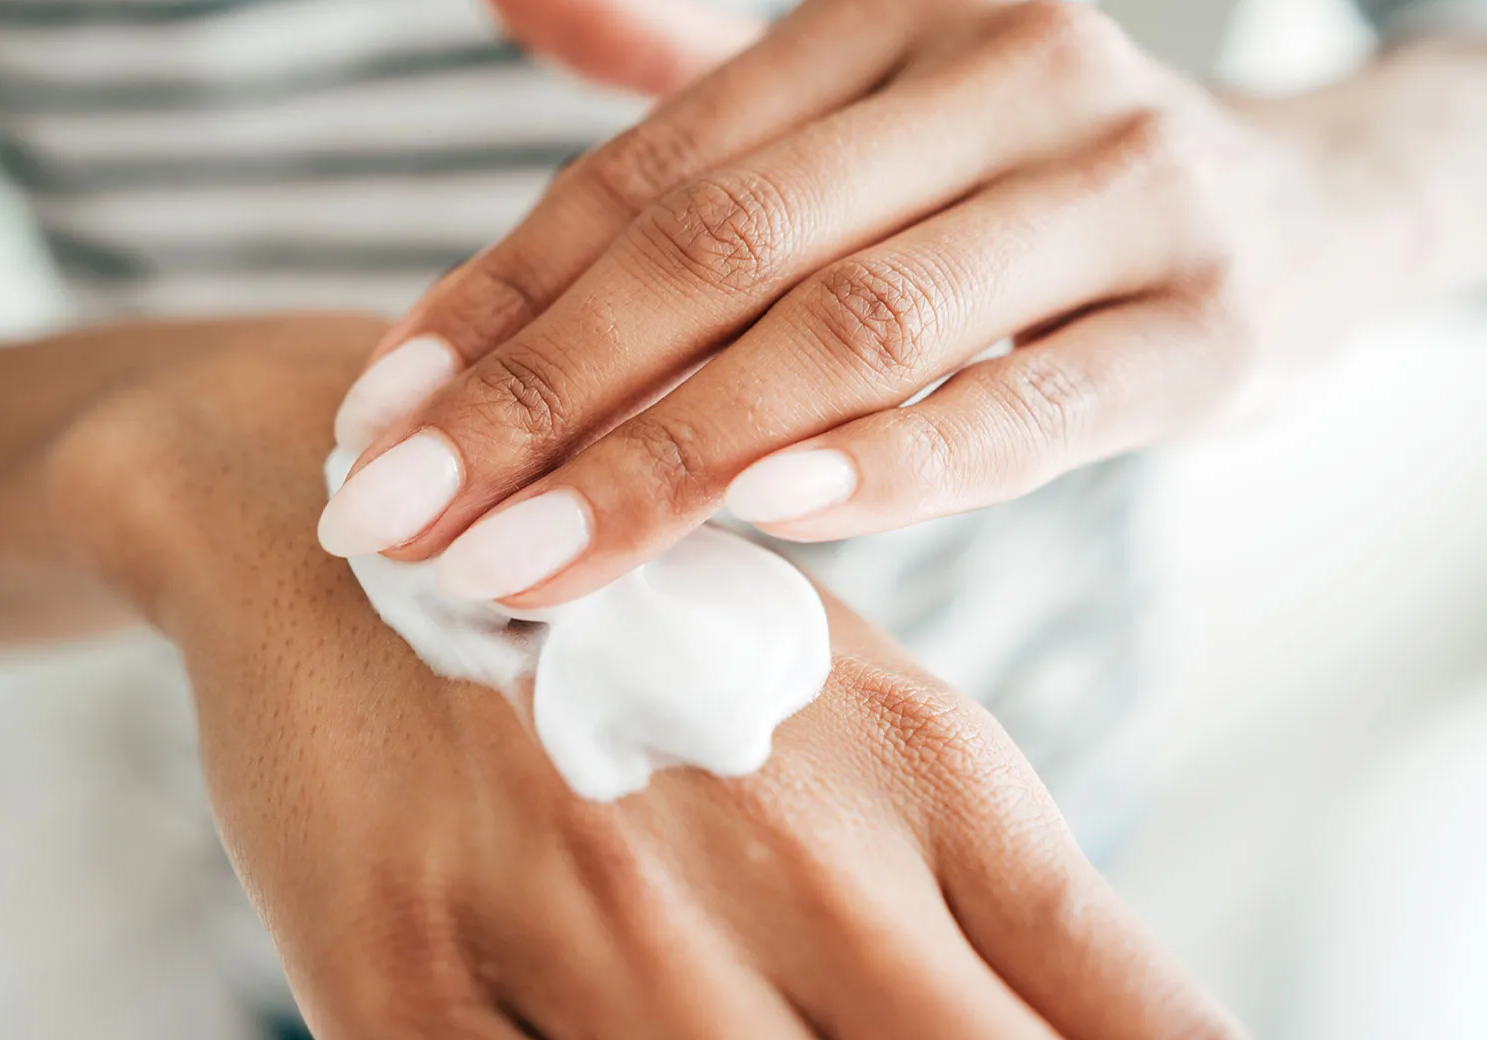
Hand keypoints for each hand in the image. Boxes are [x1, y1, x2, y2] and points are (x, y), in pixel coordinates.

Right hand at [46, 319, 1232, 1038]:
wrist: (340, 500)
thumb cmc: (628, 616)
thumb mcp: (845, 710)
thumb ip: (996, 891)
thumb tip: (1146, 1032)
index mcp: (922, 787)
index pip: (1130, 1015)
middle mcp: (788, 866)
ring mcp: (597, 924)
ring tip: (759, 1026)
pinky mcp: (402, 972)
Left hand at [317, 0, 1362, 608]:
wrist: (1312, 211)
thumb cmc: (1029, 183)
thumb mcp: (862, 104)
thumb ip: (676, 64)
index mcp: (900, 2)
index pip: (654, 164)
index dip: (501, 297)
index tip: (378, 419)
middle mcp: (1014, 59)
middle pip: (728, 243)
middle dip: (546, 399)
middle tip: (405, 523)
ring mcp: (1126, 180)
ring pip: (854, 326)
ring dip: (671, 459)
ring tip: (525, 564)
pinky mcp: (1212, 322)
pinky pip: (1025, 406)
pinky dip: (888, 464)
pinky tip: (758, 517)